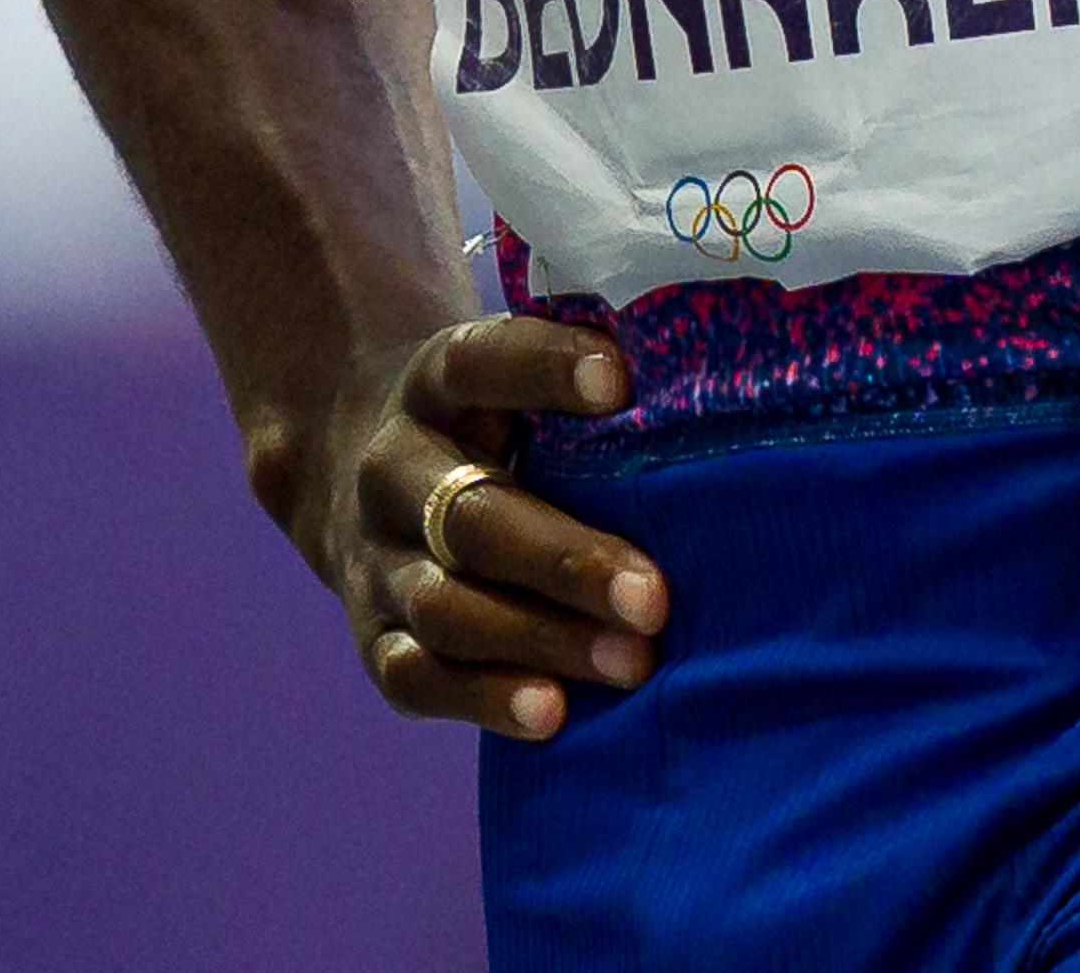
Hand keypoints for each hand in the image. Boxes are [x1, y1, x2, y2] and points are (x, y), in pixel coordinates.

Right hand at [273, 315, 672, 738]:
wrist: (366, 475)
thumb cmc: (491, 430)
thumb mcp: (514, 387)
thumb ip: (583, 396)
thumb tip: (712, 394)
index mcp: (433, 387)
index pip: (478, 365)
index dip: (543, 369)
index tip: (621, 382)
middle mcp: (392, 471)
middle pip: (471, 519)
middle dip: (566, 562)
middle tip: (655, 597)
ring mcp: (376, 561)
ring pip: (446, 608)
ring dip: (541, 641)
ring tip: (632, 665)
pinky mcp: (373, 636)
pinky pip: (414, 678)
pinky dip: (482, 699)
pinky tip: (552, 714)